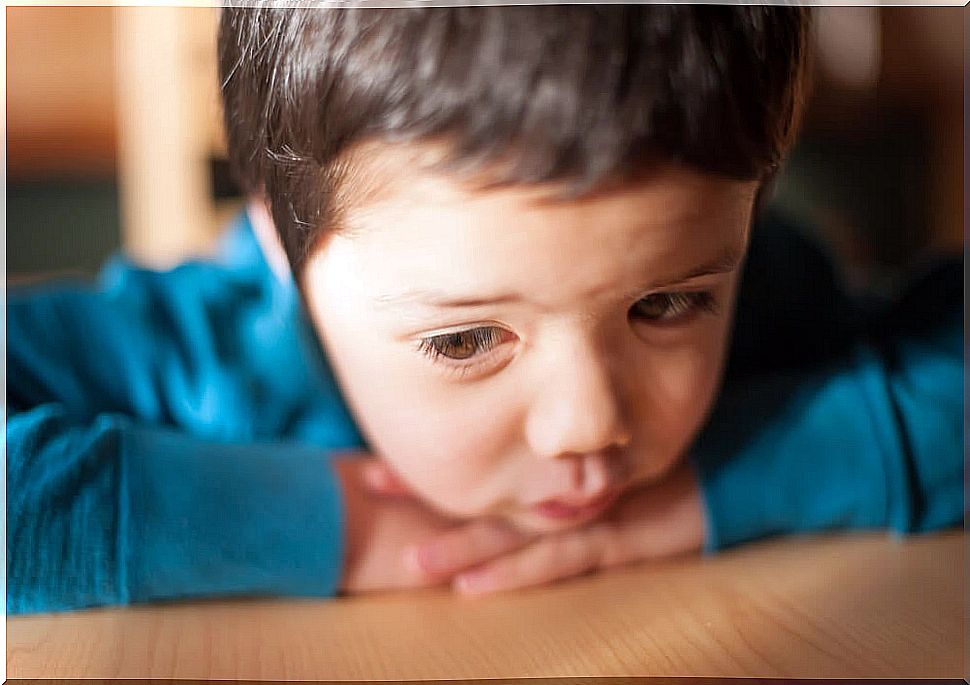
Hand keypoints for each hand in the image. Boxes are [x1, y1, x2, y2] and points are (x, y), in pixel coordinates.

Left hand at [363, 458, 704, 595]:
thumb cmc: (651, 477)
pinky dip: (514, 574)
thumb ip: (548, 476)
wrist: (722, 477)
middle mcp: (557, 490)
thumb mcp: (592, 475)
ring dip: (458, 545)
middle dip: (423, 494)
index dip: (426, 472)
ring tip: (410, 561)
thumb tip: (501, 483)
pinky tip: (472, 588)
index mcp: (546, 474)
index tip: (373, 468)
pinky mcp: (614, 539)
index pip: (477, 474)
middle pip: (480, 495)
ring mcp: (584, 513)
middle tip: (368, 485)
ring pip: (510, 533)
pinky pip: (557, 560)